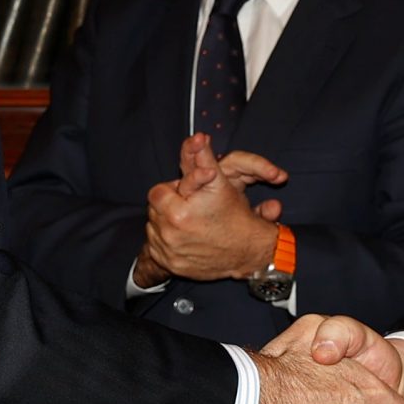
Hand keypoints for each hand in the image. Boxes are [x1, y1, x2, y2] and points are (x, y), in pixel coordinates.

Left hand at [134, 134, 288, 288]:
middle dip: (170, 205)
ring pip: (154, 228)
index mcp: (179, 214)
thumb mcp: (220, 184)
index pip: (157, 192)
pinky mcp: (171, 265)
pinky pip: (157, 248)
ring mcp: (170, 253)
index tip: (186, 193)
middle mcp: (170, 236)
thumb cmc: (236, 216)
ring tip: (190, 222)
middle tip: (190, 207)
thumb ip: (204, 158)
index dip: (173, 190)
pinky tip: (186, 237)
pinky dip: (168, 242)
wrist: (249, 253)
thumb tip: (198, 138)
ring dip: (166, 223)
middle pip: (154, 210)